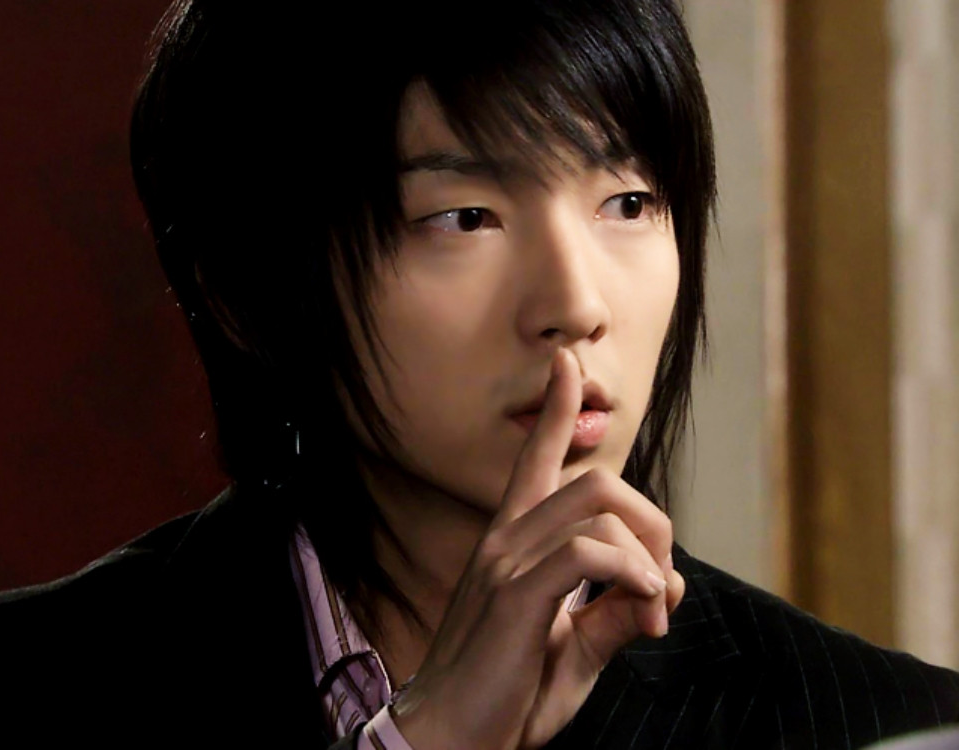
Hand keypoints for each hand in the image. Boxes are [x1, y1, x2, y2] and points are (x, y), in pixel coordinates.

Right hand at [392, 348, 684, 749]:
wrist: (451, 739)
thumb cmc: (507, 694)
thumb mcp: (574, 651)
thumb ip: (616, 614)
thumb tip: (667, 583)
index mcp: (514, 542)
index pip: (535, 458)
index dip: (554, 407)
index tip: (565, 363)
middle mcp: (508, 538)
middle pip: (600, 481)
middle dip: (653, 523)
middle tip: (658, 586)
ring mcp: (508, 561)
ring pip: (601, 509)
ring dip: (649, 558)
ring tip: (650, 613)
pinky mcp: (515, 593)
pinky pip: (591, 553)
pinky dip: (632, 575)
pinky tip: (642, 609)